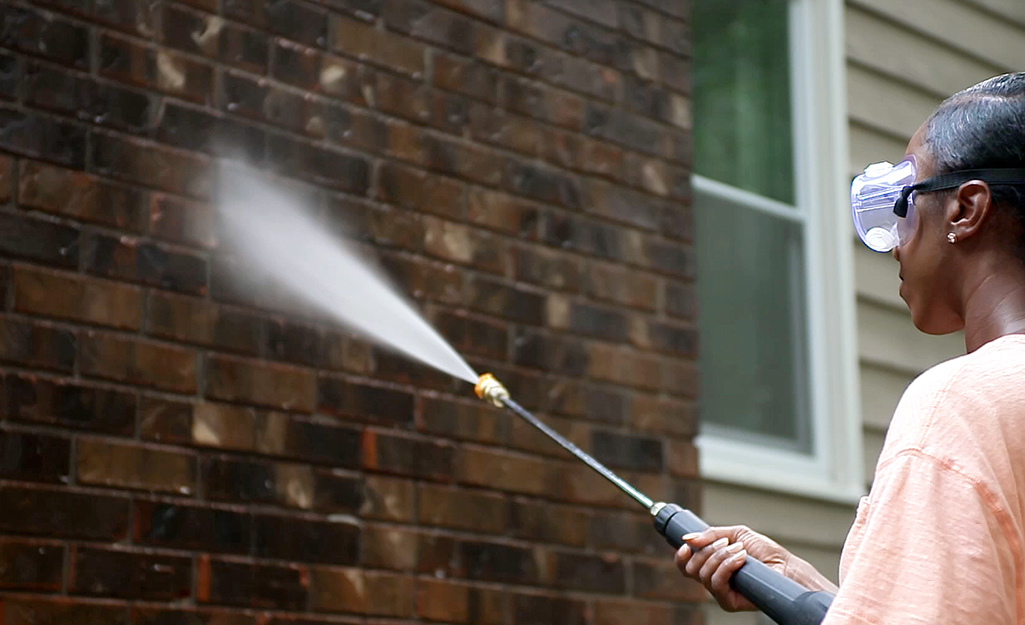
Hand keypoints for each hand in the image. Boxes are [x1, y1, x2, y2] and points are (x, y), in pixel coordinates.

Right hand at [674, 525, 791, 611]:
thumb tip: (687, 538)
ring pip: (703, 575)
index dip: (681, 557)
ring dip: (721, 557)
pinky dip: (727, 567)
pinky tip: (740, 559)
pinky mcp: (728, 602)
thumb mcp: (736, 534)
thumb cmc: (765, 552)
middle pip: (691, 569)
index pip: (685, 566)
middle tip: (726, 544)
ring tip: (739, 550)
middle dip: (707, 551)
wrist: (785, 566)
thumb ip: (710, 535)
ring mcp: (720, 593)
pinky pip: (716, 583)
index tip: (687, 545)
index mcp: (711, 565)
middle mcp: (713, 580)